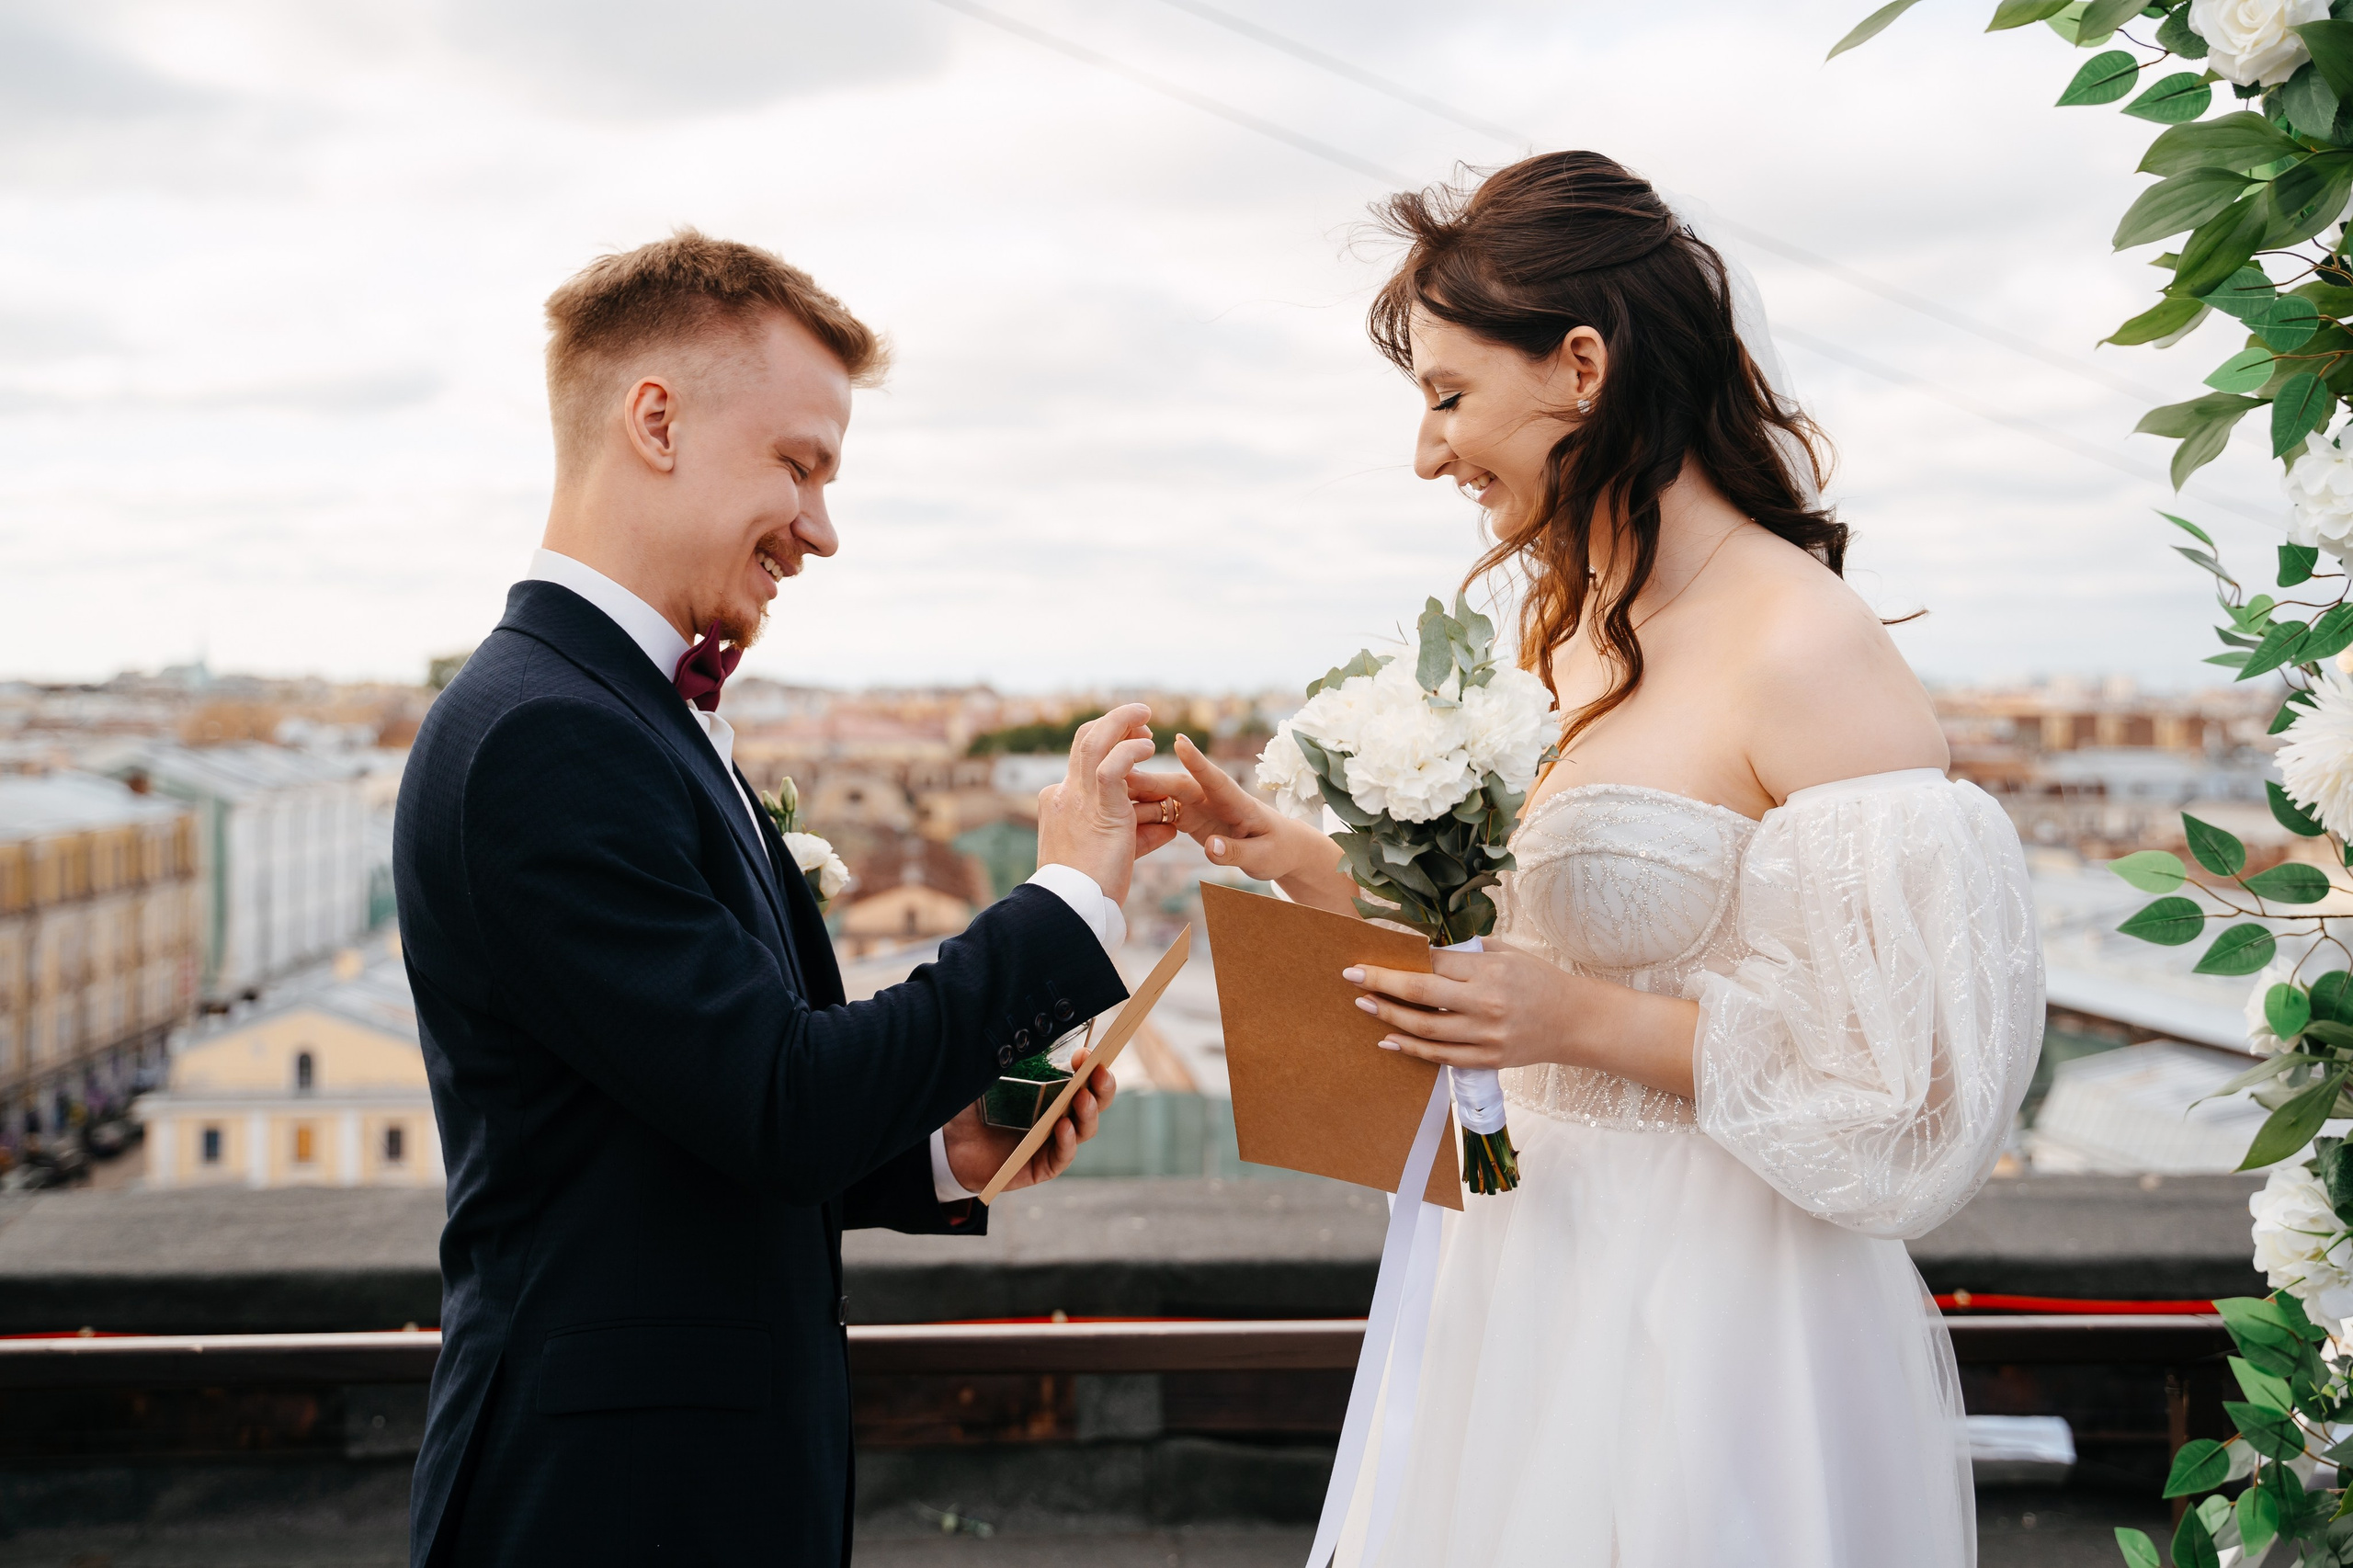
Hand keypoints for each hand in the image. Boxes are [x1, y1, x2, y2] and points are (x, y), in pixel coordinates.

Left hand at [940, 1046, 1118, 1193]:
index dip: (1091, 1064)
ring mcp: (1053, 1141)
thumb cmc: (972, 1106)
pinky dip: (1067, 1141)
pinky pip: (1063, 1155)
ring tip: (1081, 1097)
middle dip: (1102, 1085)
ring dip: (1088, 1112)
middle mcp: (1060, 1114)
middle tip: (1098, 1073)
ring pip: (1086, 1128)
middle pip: (1096, 1101)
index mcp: (1053, 1089)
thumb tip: (1024, 1031)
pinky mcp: (1042, 1166)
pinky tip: (1063, 1127)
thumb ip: (1006, 1055)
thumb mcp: (987, 1075)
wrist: (949, 1145)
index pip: (1084, 1076)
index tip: (1085, 1054)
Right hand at [1036, 704, 1175, 904]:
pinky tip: (1149, 748)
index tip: (1134, 740)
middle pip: (1084, 741)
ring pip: (1094, 742)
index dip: (1108, 743)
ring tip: (1145, 716)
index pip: (1082, 761)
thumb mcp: (1116, 854)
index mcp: (1060, 803)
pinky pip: (1113, 766)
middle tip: (1141, 719)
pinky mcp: (1099, 809)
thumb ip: (1141, 835)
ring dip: (1121, 722)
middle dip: (1113, 724)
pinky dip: (1130, 751)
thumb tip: (1169, 827)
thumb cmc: (1090, 890)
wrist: (1070, 908)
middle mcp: (1063, 794)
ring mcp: (1077, 798)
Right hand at [1129, 734, 1337, 884]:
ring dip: (1142, 793)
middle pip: (1182, 786)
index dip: (1198, 762)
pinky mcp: (1191, 817)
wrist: (1279, 849)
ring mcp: (1201, 806)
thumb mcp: (1263, 858)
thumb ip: (1237, 852)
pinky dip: (1144, 811)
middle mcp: (1215, 799)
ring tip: (1108, 790)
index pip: (1216, 780)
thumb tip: (1211, 847)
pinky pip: (1164, 812)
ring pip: (1167, 796)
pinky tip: (1118, 810)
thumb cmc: (1277, 851)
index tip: (1179, 743)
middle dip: (1154, 780)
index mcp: (1238, 803)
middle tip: (1123, 774)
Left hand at [1342, 942, 1573, 1072]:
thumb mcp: (1507, 953)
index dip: (1399, 960)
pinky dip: (1410, 1049)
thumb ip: (1467, 952)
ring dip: (1389, 1016)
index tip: (1372, 955)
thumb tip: (1423, 948)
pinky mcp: (1487, 1059)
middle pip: (1421, 994)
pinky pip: (1440, 1057)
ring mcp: (1486, 1035)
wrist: (1574, 1021)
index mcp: (1490, 970)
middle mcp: (1485, 1003)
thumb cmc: (1538, 980)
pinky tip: (1388, 1039)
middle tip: (1352, 977)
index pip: (1433, 963)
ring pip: (1425, 1029)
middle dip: (1381, 983)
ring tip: (1364, 1005)